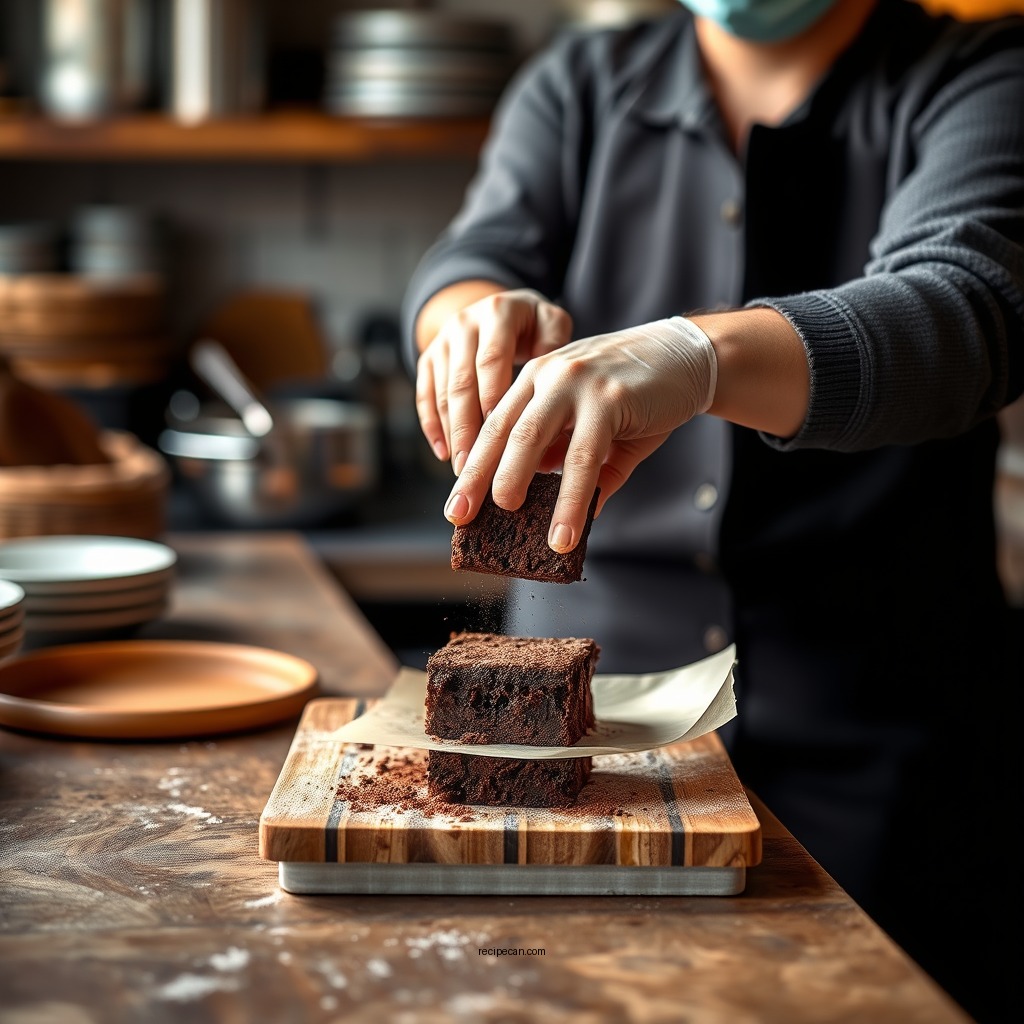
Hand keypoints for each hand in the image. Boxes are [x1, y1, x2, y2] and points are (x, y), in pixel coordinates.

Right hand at [415, 288, 572, 474]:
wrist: (502, 307)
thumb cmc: (535, 325)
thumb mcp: (552, 323)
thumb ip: (554, 347)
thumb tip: (549, 388)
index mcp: (498, 313)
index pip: (491, 360)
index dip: (492, 397)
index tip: (498, 435)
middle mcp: (464, 324)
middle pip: (462, 382)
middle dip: (467, 427)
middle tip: (474, 465)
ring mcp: (442, 341)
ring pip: (442, 393)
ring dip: (451, 432)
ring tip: (463, 468)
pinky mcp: (428, 358)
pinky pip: (424, 396)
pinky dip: (432, 426)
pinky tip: (443, 453)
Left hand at [443, 317, 717, 552]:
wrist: (688, 357)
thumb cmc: (640, 394)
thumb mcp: (598, 426)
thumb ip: (578, 464)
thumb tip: (569, 513)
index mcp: (537, 381)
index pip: (494, 426)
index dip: (472, 466)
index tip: (457, 504)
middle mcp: (548, 376)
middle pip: (501, 430)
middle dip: (476, 475)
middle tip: (460, 515)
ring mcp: (576, 383)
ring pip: (532, 438)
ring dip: (514, 481)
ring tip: (505, 518)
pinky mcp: (608, 398)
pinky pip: (582, 457)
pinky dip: (570, 499)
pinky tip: (565, 531)